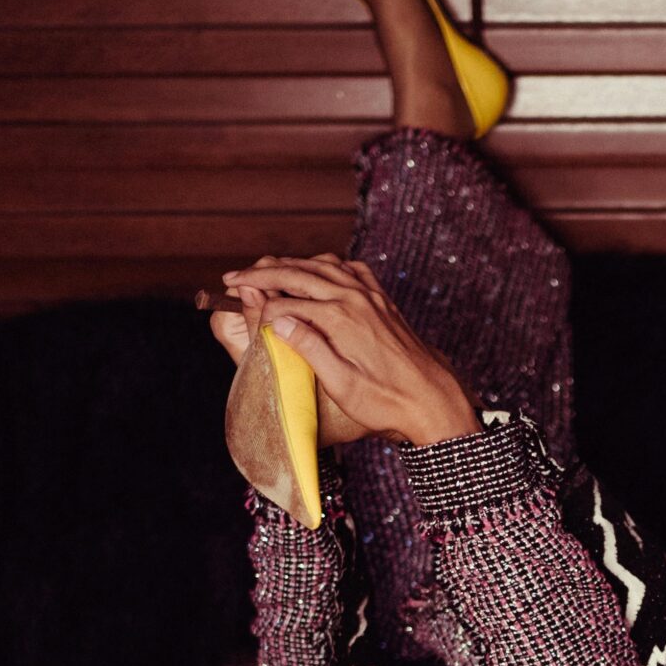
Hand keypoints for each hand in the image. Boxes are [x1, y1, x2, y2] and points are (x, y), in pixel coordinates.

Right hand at [218, 254, 482, 447]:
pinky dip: (324, 264)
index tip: (234, 303)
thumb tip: (277, 319)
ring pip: (322, 264)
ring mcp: (371, 295)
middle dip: (261, 274)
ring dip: (289, 264)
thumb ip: (308, 348)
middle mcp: (355, 297)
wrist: (433, 399)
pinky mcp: (381, 299)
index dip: (256, 303)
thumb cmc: (386, 402)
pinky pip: (348, 268)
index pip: (286, 302)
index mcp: (341, 318)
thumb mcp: (341, 384)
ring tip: (263, 271)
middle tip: (233, 278)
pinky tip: (315, 269)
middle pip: (298, 273)